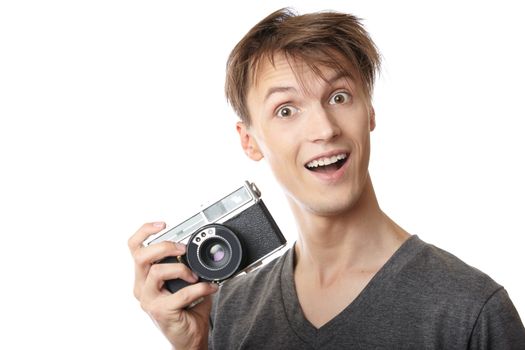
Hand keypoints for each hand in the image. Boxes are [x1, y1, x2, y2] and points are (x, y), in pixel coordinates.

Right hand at [128, 222, 218, 349]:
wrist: (189, 338)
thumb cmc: (187, 310)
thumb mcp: (185, 282)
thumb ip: (188, 266)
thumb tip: (203, 250)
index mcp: (144, 277)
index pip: (135, 248)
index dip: (145, 232)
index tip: (162, 224)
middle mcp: (141, 287)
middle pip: (141, 256)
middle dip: (164, 246)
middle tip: (183, 248)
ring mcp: (149, 300)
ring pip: (156, 272)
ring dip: (181, 269)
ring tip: (195, 275)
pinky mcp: (161, 311)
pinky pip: (181, 294)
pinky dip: (199, 288)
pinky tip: (209, 288)